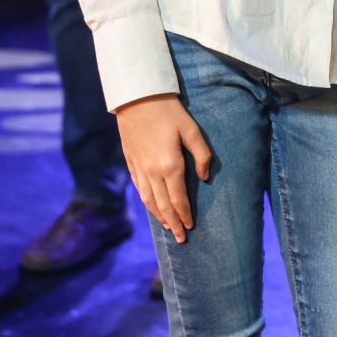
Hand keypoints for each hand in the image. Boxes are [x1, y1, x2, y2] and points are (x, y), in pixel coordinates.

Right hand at [115, 94, 211, 242]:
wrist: (137, 97)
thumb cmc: (168, 111)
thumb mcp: (191, 129)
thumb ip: (201, 154)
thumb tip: (205, 177)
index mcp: (170, 165)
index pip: (178, 199)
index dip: (185, 214)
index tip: (190, 226)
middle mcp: (153, 172)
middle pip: (163, 205)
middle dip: (172, 223)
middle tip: (179, 238)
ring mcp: (139, 168)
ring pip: (149, 200)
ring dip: (159, 216)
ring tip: (166, 226)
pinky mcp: (131, 161)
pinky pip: (139, 188)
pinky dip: (146, 201)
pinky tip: (151, 205)